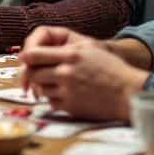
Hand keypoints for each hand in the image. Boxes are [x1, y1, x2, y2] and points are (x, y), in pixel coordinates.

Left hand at [17, 26, 145, 120]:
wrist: (128, 92)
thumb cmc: (111, 68)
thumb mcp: (90, 48)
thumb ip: (64, 48)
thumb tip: (34, 52)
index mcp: (71, 55)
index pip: (33, 55)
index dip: (26, 57)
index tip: (25, 60)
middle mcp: (66, 72)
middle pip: (33, 73)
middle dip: (33, 74)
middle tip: (38, 74)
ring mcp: (67, 91)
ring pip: (40, 88)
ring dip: (43, 87)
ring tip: (55, 84)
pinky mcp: (70, 107)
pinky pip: (50, 102)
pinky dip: (53, 99)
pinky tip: (64, 94)